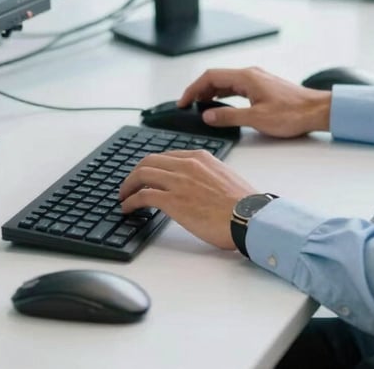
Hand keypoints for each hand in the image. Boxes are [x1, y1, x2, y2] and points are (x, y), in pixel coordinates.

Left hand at [118, 150, 254, 249]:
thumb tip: (196, 187)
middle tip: (129, 185)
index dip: (151, 166)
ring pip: (141, 175)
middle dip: (135, 173)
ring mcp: (178, 181)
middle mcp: (186, 164)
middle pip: (148, 161)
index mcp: (199, 157)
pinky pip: (142, 196)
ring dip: (128, 186)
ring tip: (124, 197)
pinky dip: (130, 200)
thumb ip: (206, 175)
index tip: (145, 175)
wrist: (249, 217)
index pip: (166, 156)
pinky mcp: (172, 200)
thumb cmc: (243, 204)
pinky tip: (127, 208)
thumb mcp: (224, 177)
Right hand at [178, 66, 331, 136]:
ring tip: (200, 106)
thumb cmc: (292, 113)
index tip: (183, 102)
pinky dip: (224, 94)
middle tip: (187, 105)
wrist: (317, 111)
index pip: (210, 77)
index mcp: (246, 77)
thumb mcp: (256, 119)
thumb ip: (229, 117)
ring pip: (226, 82)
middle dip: (199, 90)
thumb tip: (208, 115)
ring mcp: (257, 79)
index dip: (193, 88)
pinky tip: (221, 105)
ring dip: (211, 92)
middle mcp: (250, 74)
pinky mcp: (263, 86)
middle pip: (216, 77)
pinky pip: (236, 87)